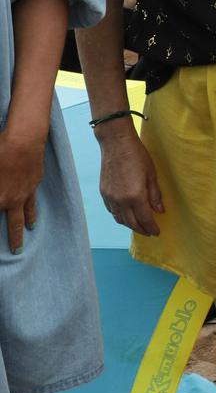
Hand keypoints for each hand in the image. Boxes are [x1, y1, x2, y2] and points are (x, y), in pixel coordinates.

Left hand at [0, 125, 43, 254]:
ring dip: (26, 224)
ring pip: (27, 213)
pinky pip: (33, 200)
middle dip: (14, 239)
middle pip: (13, 225)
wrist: (24, 141)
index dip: (1, 231)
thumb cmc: (0, 153)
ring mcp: (25, 192)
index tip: (5, 245)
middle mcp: (12, 200)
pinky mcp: (34, 183)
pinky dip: (32, 208)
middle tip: (16, 251)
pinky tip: (32, 210)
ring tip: (29, 231)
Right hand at [98, 127, 164, 237]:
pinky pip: (111, 211)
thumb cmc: (137, 155)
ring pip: (120, 219)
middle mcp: (120, 200)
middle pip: (131, 223)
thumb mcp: (151, 175)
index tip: (157, 232)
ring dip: (130, 225)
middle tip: (149, 232)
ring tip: (139, 226)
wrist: (116, 143)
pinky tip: (125, 215)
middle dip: (141, 230)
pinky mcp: (103, 192)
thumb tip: (159, 211)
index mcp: (135, 196)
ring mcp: (110, 197)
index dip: (151, 228)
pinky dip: (119, 217)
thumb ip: (154, 195)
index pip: (144, 219)